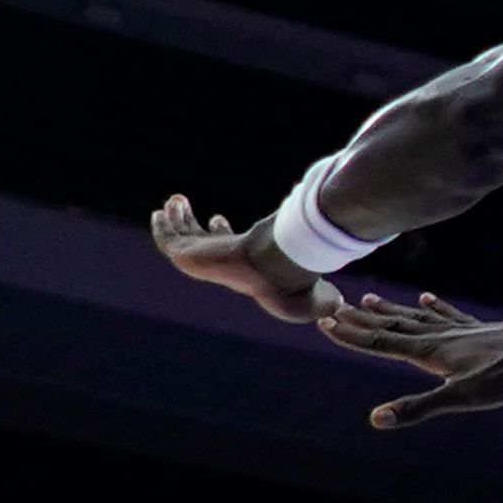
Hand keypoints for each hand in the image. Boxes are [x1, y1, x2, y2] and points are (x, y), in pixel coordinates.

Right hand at [150, 193, 330, 322]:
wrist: (277, 270)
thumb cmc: (296, 281)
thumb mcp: (316, 292)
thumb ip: (327, 295)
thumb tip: (340, 302)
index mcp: (244, 271)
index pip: (226, 251)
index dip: (220, 235)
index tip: (219, 218)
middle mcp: (222, 266)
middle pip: (201, 243)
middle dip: (195, 226)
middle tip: (188, 206)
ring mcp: (204, 261)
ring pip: (183, 238)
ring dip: (178, 220)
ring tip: (177, 201)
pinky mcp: (189, 255)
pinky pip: (168, 240)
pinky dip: (163, 227)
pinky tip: (162, 210)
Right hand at [321, 290, 502, 428]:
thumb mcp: (460, 398)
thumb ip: (417, 408)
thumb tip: (376, 419)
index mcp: (428, 351)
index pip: (380, 343)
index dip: (351, 336)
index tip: (324, 323)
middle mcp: (438, 335)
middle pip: (392, 326)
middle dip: (362, 321)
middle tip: (333, 308)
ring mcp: (458, 330)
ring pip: (415, 317)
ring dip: (390, 310)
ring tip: (368, 299)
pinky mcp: (478, 328)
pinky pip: (448, 314)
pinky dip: (434, 306)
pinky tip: (427, 297)